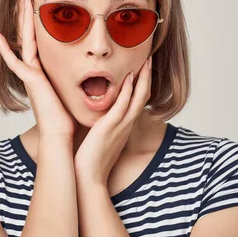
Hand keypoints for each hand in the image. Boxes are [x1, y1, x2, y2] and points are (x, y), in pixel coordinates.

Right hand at [0, 0, 76, 137]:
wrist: (61, 134)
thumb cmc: (68, 117)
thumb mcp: (75, 90)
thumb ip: (81, 79)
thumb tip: (98, 71)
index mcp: (45, 71)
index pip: (40, 40)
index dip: (38, 21)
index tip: (39, 4)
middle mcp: (35, 70)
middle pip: (30, 34)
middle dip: (28, 13)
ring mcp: (30, 74)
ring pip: (25, 40)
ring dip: (22, 19)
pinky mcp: (30, 80)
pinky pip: (15, 61)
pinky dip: (5, 49)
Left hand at [73, 55, 152, 186]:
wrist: (87, 177)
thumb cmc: (91, 158)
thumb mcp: (100, 136)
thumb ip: (103, 123)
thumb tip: (98, 113)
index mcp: (124, 125)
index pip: (137, 100)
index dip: (142, 84)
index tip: (142, 68)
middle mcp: (126, 124)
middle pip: (143, 96)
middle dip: (147, 77)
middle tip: (149, 59)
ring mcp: (120, 126)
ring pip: (137, 98)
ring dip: (142, 79)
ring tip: (145, 62)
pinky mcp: (110, 128)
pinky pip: (122, 106)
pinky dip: (127, 91)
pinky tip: (129, 77)